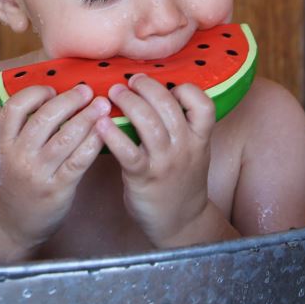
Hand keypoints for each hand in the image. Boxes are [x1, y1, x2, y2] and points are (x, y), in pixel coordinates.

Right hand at [0, 83, 109, 251]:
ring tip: (102, 105)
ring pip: (64, 138)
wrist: (10, 227)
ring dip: (87, 117)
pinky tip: (103, 131)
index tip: (52, 89)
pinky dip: (92, 142)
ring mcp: (37, 174)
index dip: (35, 93)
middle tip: (86, 91)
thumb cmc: (16, 183)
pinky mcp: (57, 190)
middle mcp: (18, 156)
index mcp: (4, 143)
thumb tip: (57, 96)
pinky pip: (78, 160)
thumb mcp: (9, 153)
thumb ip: (24, 129)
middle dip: (69, 100)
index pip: (14, 107)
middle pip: (44, 118)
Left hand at [95, 74, 215, 247]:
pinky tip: (101, 124)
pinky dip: (113, 135)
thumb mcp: (194, 150)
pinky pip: (128, 152)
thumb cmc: (181, 179)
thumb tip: (155, 89)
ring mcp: (165, 163)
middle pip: (169, 107)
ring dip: (129, 102)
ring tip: (114, 92)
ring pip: (149, 124)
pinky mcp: (143, 178)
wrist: (182, 223)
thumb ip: (182, 124)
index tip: (169, 85)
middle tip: (131, 80)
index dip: (187, 90)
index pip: (204, 105)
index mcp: (199, 138)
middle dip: (147, 87)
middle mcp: (185, 147)